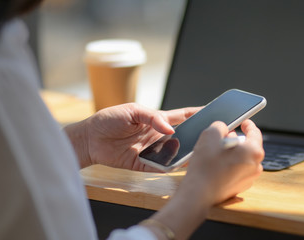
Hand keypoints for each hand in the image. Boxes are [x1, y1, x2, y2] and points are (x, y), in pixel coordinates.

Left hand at [64, 103, 199, 170]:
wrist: (89, 138)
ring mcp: (152, 151)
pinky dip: (169, 168)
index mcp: (157, 120)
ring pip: (174, 154)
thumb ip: (151, 117)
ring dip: (185, 154)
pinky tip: (178, 166)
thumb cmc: (108, 120)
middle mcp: (158, 136)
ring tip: (199, 153)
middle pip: (183, 137)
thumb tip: (169, 129)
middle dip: (197, 137)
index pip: (182, 116)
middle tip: (212, 137)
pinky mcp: (143, 164)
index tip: (214, 112)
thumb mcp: (131, 111)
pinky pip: (160, 167)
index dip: (197, 114)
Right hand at [179, 120, 263, 203]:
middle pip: (248, 147)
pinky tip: (215, 165)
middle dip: (236, 141)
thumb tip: (223, 129)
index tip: (244, 122)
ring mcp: (248, 179)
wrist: (198, 194)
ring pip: (242, 159)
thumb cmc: (206, 166)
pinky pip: (236, 171)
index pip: (255, 133)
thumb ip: (220, 126)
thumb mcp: (210, 135)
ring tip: (215, 153)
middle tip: (223, 138)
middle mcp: (255, 166)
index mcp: (253, 152)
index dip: (248, 125)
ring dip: (231, 154)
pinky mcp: (239, 187)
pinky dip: (228, 166)